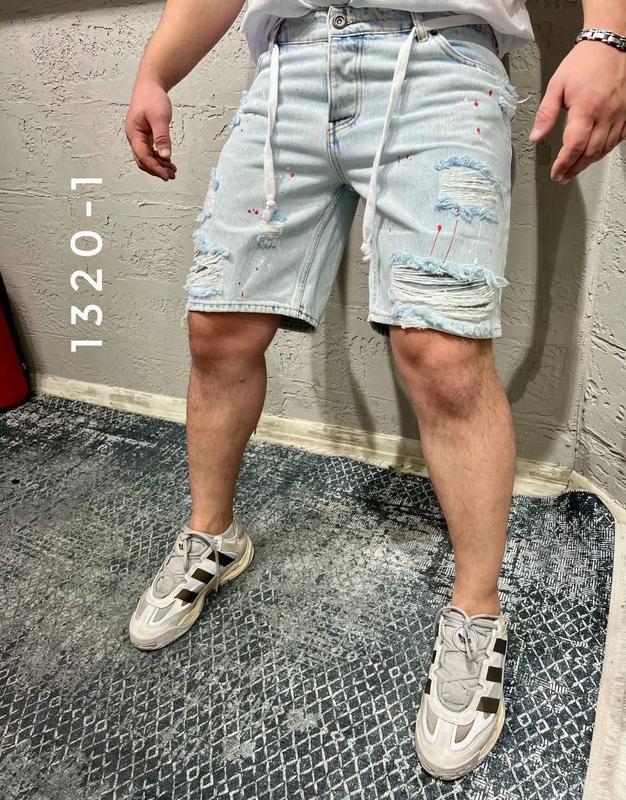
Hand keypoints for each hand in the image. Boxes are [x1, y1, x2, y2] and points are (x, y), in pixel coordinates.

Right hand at [125, 79, 176, 180]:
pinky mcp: (145, 135)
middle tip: (170, 176)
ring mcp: (139, 136)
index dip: (154, 168)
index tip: (166, 175)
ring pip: (146, 157)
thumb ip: (162, 137)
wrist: (150, 84)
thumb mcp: (159, 118)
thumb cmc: (151, 97)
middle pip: (143, 160)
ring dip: (158, 165)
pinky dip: (158, 158)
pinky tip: (168, 161)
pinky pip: (150, 151)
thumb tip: (166, 156)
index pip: (143, 157)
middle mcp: (134, 137)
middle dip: (156, 170)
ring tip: (172, 171)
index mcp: (134, 133)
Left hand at [528, 40, 625, 182]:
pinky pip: (619, 139)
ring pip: (605, 148)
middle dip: (575, 168)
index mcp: (585, 108)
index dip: (563, 164)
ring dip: (589, 162)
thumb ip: (546, 114)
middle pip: (590, 152)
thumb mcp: (556, 86)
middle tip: (564, 176)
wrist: (611, 43)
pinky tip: (595, 152)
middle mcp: (606, 114)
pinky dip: (606, 149)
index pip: (573, 146)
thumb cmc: (583, 62)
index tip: (556, 174)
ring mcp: (620, 114)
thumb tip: (535, 138)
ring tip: (575, 168)